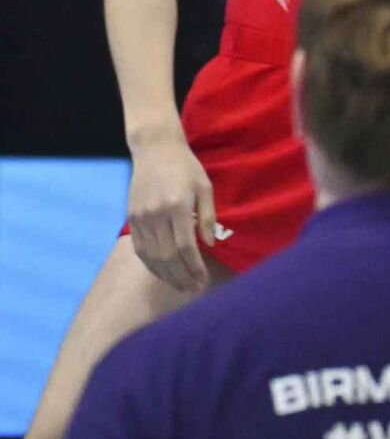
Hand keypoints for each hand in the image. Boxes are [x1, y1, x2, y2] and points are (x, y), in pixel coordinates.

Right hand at [127, 131, 215, 291]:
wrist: (155, 148)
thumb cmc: (185, 166)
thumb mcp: (204, 185)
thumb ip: (207, 216)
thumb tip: (209, 245)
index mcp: (178, 205)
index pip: (185, 246)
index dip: (194, 267)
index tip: (203, 280)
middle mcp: (157, 213)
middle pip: (167, 256)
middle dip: (181, 277)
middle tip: (193, 289)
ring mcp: (141, 216)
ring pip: (152, 256)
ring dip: (166, 275)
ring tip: (180, 286)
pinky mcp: (131, 217)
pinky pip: (140, 248)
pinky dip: (151, 264)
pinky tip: (162, 272)